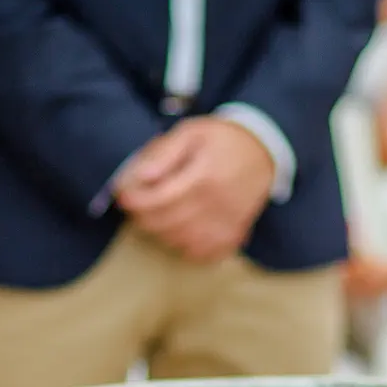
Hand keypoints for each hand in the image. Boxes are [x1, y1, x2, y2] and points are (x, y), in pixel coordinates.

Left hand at [116, 116, 275, 262]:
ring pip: (180, 241)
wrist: (263, 150)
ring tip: (157, 215)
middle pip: (165, 224)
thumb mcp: (191, 132)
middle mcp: (216, 205)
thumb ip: (164, 153)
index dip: (134, 200)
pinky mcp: (233, 235)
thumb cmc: (222, 139)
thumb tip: (141, 177)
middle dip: (142, 217)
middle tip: (137, 205)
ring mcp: (226, 223)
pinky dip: (186, 247)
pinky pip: (203, 253)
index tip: (123, 195)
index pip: (157, 200)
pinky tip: (181, 231)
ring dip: (161, 232)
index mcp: (202, 177)